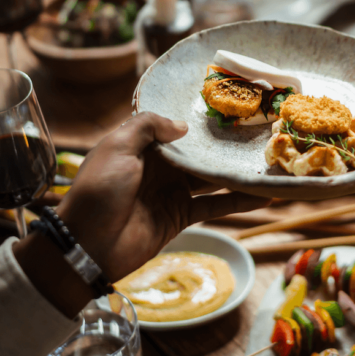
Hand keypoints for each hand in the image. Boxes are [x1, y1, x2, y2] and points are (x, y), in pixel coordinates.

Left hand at [56, 113, 270, 281]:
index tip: (227, 111)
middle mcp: (159, 167)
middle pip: (197, 154)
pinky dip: (238, 202)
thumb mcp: (117, 147)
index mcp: (141, 147)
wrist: (88, 244)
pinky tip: (262, 196)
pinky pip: (214, 207)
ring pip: (211, 179)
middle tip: (257, 135)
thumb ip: (148, 127)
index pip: (174, 130)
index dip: (197, 124)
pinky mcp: (181, 216)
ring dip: (236, 173)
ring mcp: (172, 192)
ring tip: (266, 163)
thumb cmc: (98, 190)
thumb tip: (183, 126)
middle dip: (222, 147)